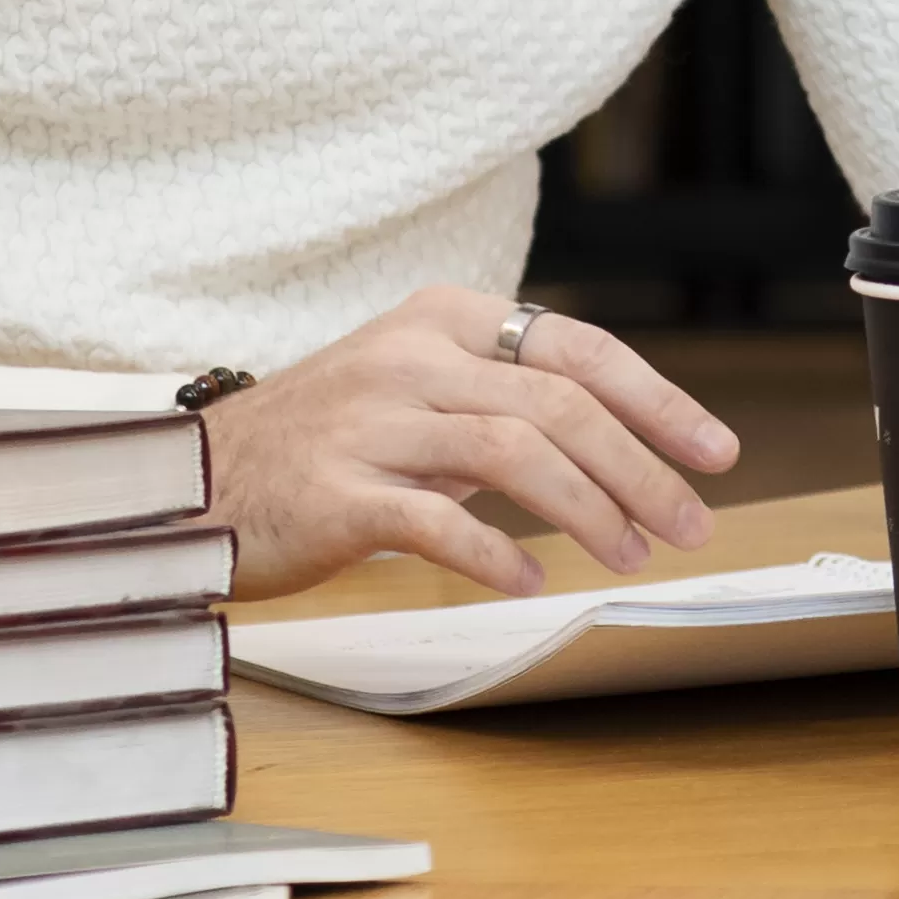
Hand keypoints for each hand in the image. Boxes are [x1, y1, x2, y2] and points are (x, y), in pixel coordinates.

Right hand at [204, 287, 736, 600]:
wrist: (182, 484)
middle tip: (692, 523)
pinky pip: (435, 520)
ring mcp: (368, 422)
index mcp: (443, 319)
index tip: (716, 452)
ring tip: (632, 555)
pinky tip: (534, 579)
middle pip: (560, 404)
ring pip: (513, 453)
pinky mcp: (332, 492)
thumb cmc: (317, 445)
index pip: (578, 348)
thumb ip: (500, 401)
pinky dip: (496, 552)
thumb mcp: (413, 393)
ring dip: (590, 509)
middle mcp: (409, 357)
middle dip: (642, 468)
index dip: (658, 401)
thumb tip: (618, 441)